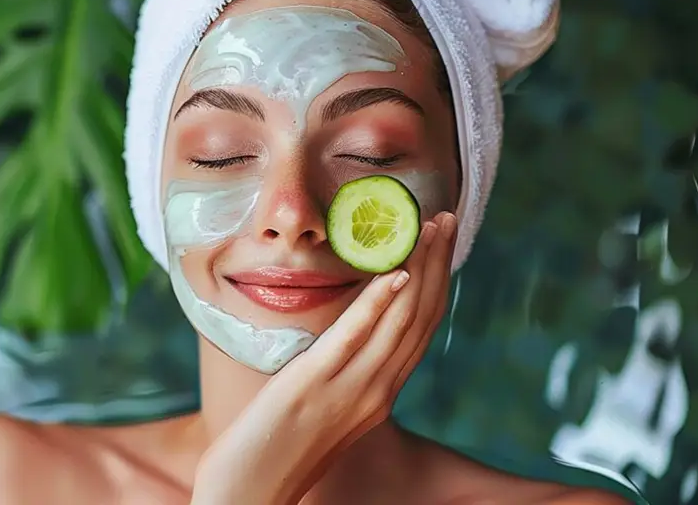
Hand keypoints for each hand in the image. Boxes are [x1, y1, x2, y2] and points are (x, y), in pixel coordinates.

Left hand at [191, 212, 457, 504]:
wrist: (251, 495)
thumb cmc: (279, 449)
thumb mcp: (324, 405)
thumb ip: (344, 369)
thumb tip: (350, 329)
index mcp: (379, 394)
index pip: (419, 329)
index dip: (436, 283)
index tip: (442, 243)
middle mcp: (374, 392)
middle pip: (418, 319)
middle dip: (436, 265)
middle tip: (447, 221)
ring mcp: (347, 391)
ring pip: (397, 323)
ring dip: (417, 270)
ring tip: (429, 229)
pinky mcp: (312, 387)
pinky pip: (352, 340)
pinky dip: (377, 304)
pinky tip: (394, 272)